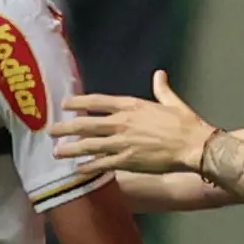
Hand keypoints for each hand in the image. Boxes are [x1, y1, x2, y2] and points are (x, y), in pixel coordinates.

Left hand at [52, 70, 217, 176]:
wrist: (193, 146)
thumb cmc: (185, 124)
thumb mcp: (172, 102)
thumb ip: (161, 89)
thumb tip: (160, 75)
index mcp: (132, 106)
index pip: (98, 101)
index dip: (78, 102)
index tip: (65, 104)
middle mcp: (122, 122)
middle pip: (87, 124)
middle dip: (66, 128)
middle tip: (50, 131)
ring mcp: (123, 142)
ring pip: (90, 145)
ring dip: (71, 149)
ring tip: (56, 152)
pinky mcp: (127, 161)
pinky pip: (103, 164)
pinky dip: (89, 167)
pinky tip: (78, 169)